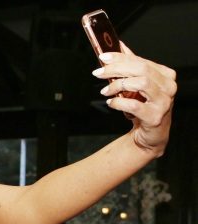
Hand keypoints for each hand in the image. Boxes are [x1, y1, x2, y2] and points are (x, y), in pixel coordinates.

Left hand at [95, 42, 176, 156]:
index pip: (140, 61)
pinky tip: (111, 103)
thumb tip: (118, 46)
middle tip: (98, 73)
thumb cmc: (144, 106)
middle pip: (141, 70)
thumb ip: (131, 65)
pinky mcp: (155, 116)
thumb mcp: (137, 84)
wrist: (150, 133)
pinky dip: (119, 103)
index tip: (103, 57)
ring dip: (118, 85)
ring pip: (141, 83)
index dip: (120, 57)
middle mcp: (168, 86)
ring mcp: (164, 101)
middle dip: (116, 69)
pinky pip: (135, 105)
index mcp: (165, 74)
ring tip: (105, 91)